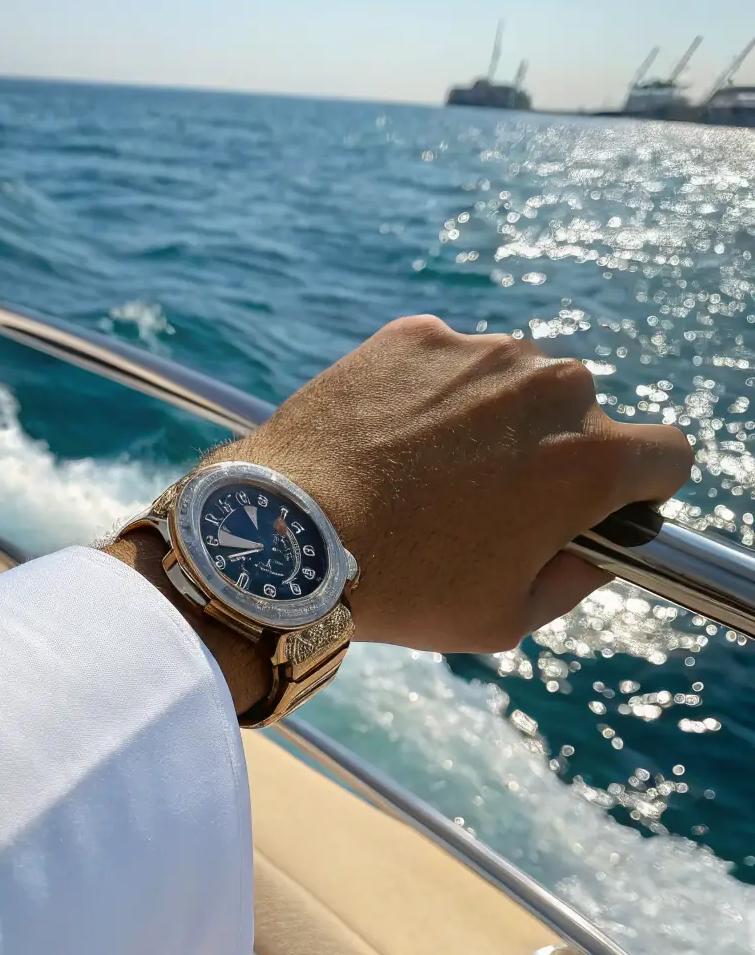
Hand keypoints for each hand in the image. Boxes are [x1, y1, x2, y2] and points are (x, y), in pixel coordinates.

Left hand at [223, 316, 690, 651]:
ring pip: (515, 383)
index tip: (604, 506)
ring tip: (427, 477)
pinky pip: (448, 363)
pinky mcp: (416, 335)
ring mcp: (480, 351)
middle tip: (492, 505)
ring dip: (493, 420)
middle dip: (555, 455)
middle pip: (583, 416)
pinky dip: (431, 396)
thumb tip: (598, 549)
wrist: (287, 536)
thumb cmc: (404, 587)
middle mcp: (549, 386)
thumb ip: (577, 578)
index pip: (668, 454)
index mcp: (590, 459)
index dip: (641, 487)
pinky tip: (389, 445)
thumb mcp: (508, 618)